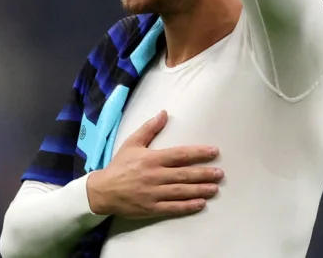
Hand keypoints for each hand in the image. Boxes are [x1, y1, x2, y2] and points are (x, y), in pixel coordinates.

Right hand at [86, 110, 222, 218]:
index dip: (198, 153)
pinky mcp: (151, 208)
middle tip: (220, 173)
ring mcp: (153, 193)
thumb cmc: (119, 166)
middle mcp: (154, 176)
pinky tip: (200, 204)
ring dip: (199, 190)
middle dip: (204, 173)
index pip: (179, 155)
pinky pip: (173, 207)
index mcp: (151, 159)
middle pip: (184, 174)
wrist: (102, 191)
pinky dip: (187, 206)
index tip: (214, 152)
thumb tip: (164, 113)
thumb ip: (149, 129)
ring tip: (214, 189)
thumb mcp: (132, 143)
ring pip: (181, 192)